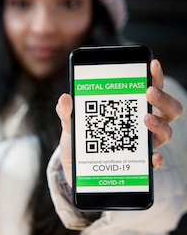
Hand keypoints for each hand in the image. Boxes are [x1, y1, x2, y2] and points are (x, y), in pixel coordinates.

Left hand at [55, 58, 183, 186]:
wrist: (75, 170)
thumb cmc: (79, 141)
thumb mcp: (71, 124)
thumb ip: (67, 111)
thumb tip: (65, 98)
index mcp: (130, 109)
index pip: (151, 88)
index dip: (155, 76)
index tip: (152, 65)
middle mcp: (142, 125)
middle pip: (169, 110)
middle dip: (163, 99)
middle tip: (149, 93)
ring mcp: (142, 145)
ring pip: (166, 133)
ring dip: (159, 125)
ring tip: (145, 119)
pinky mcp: (138, 165)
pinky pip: (154, 162)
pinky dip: (155, 159)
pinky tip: (152, 157)